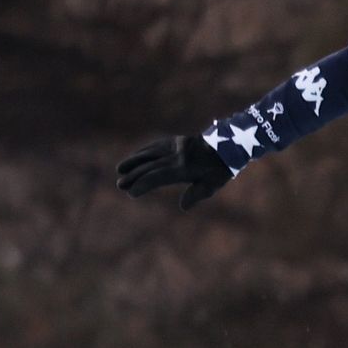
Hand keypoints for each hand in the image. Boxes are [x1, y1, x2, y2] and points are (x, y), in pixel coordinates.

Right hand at [115, 132, 234, 209]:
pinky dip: (144, 151)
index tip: (132, 192)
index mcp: (183, 168)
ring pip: (149, 154)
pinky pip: (155, 146)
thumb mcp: (212, 185)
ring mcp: (174, 146)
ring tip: (120, 170)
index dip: (142, 185)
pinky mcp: (175, 141)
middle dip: (133, 176)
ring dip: (134, 161)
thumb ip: (196, 195)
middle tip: (120, 185)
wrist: (227, 145)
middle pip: (149, 166)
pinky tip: (136, 157)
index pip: (157, 177)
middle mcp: (175, 156)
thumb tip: (182, 207)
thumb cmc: (220, 169)